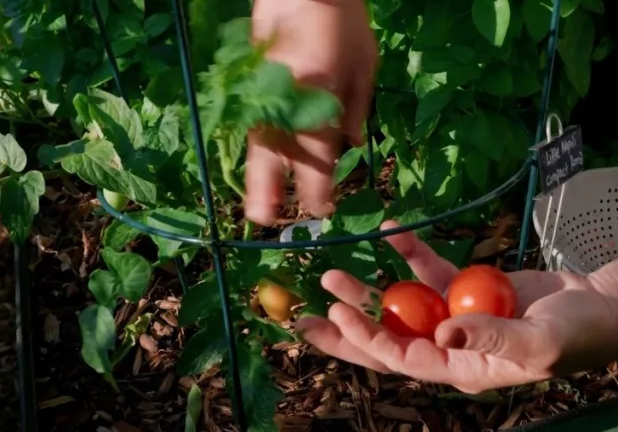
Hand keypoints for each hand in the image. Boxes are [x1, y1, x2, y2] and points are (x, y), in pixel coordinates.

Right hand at [246, 0, 377, 224]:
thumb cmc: (344, 24)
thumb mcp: (365, 65)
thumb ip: (357, 109)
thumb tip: (349, 148)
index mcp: (320, 100)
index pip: (317, 159)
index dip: (320, 191)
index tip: (326, 210)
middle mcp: (286, 104)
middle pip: (275, 157)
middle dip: (271, 192)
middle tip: (267, 221)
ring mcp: (264, 95)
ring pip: (257, 145)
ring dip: (257, 179)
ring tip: (257, 209)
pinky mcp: (252, 88)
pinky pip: (253, 127)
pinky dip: (256, 152)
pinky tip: (258, 170)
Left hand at [296, 221, 617, 393]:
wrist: (605, 305)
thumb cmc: (580, 334)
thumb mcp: (539, 343)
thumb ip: (490, 339)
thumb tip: (440, 336)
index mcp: (464, 370)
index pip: (404, 359)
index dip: (368, 339)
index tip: (340, 315)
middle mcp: (452, 347)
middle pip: (387, 340)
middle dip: (346, 329)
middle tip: (301, 317)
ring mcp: (458, 317)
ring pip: (402, 306)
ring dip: (368, 290)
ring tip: (331, 273)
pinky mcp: (469, 290)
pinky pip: (431, 272)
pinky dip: (411, 254)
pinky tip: (388, 232)